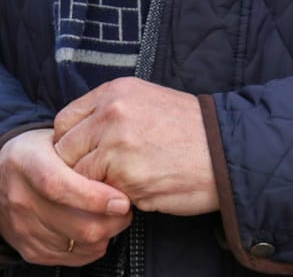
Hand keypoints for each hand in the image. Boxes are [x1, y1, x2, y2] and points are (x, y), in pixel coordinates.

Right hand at [0, 127, 132, 265]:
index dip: (94, 197)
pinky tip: (89, 228)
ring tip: (107, 215)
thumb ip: (81, 149)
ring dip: (104, 234)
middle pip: (77, 225)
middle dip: (113, 221)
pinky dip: (90, 246)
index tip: (120, 200)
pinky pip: (74, 258)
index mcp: (27, 164)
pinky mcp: (31, 251)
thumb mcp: (51, 138)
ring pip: (81, 245)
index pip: (59, 186)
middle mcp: (22, 200)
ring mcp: (25, 229)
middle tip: (123, 207)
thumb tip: (116, 166)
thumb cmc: (29, 157)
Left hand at [53, 79, 218, 215]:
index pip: (64, 122)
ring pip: (81, 177)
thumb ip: (107, 112)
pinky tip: (138, 192)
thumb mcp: (144, 100)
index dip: (70, 144)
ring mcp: (117, 147)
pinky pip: (104, 195)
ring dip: (95, 187)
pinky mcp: (128, 178)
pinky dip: (114, 200)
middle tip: (100, 178)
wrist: (228, 150)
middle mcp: (110, 115)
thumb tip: (76, 136)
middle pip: (65, 151)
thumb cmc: (189, 129)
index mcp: (112, 92)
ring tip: (121, 186)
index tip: (83, 157)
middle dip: (78, 168)